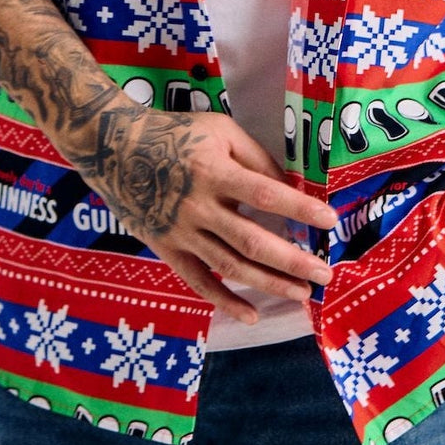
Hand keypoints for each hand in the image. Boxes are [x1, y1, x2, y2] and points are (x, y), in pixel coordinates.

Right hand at [63, 103, 337, 323]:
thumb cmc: (176, 133)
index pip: (265, 193)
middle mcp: (200, 207)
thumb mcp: (220, 130)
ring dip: (269, 284)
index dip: (299, 209)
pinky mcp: (168, 250)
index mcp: (215, 172)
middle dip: (292, 261)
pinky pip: (198, 282)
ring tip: (302, 293)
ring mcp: (182, 233)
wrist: (115, 149)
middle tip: (324, 273)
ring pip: (230, 267)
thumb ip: (255, 157)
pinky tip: (252, 314)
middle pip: (252, 241)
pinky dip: (225, 301)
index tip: (329, 220)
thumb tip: (288, 185)